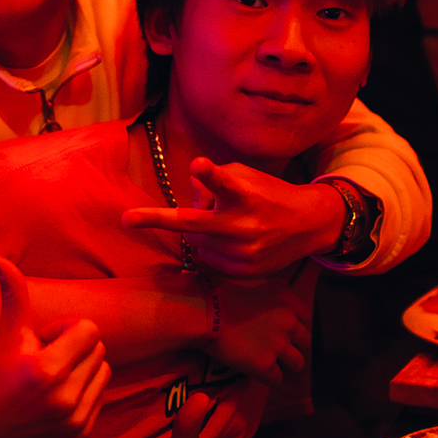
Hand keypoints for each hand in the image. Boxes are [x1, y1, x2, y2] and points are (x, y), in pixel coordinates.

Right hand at [0, 257, 110, 437]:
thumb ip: (12, 293)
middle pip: (98, 349)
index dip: (64, 329)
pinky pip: (100, 396)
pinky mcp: (79, 435)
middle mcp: (63, 398)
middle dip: (72, 348)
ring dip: (81, 368)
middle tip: (41, 361)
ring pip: (103, 372)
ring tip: (49, 379)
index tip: (40, 341)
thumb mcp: (5, 334)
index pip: (89, 329)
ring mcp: (73, 421)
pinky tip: (53, 399)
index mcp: (45, 369)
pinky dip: (83, 392)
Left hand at [122, 160, 346, 276]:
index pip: (224, 183)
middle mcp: (244, 225)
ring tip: (226, 224)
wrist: (309, 225)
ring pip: (196, 243)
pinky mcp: (244, 272)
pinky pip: (208, 261)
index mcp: (245, 194)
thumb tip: (189, 197)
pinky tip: (232, 241)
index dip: (211, 174)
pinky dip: (211, 249)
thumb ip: (213, 182)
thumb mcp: (245, 176)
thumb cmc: (269, 193)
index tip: (199, 165)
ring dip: (200, 232)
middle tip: (127, 219)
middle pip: (195, 224)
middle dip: (159, 220)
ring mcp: (243, 253)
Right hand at [210, 275, 310, 384]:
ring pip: (297, 364)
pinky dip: (268, 377)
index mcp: (288, 300)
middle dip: (292, 345)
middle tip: (275, 348)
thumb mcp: (256, 281)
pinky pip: (277, 379)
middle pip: (305, 342)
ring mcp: (278, 345)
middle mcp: (289, 322)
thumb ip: (273, 295)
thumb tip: (274, 306)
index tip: (281, 330)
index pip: (306, 318)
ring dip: (285, 364)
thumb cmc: (219, 291)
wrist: (201, 310)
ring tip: (271, 364)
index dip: (293, 326)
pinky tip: (256, 371)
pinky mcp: (264, 365)